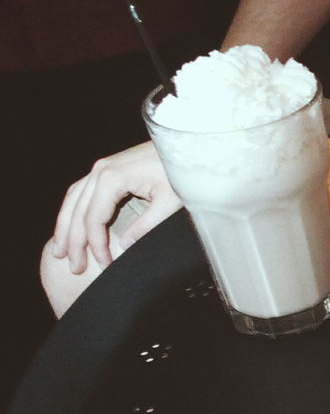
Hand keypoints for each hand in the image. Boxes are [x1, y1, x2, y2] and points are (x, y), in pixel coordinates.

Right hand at [50, 141, 181, 273]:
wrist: (187, 146)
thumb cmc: (181, 171)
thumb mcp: (170, 202)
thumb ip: (147, 225)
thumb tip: (124, 246)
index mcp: (113, 178)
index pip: (94, 219)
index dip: (96, 245)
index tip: (103, 264)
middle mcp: (100, 170)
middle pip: (78, 210)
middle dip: (74, 241)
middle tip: (74, 267)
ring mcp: (102, 167)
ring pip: (73, 200)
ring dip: (65, 226)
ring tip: (59, 251)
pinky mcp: (107, 168)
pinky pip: (82, 192)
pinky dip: (73, 211)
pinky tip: (71, 227)